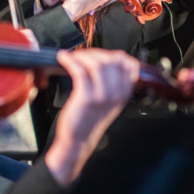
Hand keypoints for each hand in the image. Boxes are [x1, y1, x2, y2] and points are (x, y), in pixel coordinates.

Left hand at [45, 48, 137, 185]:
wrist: (79, 139)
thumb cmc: (90, 117)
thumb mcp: (110, 99)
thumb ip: (113, 80)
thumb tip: (106, 57)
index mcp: (125, 92)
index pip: (129, 63)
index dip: (113, 54)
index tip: (100, 54)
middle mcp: (116, 93)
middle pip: (111, 60)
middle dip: (94, 53)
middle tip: (81, 56)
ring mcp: (102, 96)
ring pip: (97, 64)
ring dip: (82, 56)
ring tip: (72, 58)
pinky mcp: (86, 98)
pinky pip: (79, 71)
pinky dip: (69, 60)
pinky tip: (63, 58)